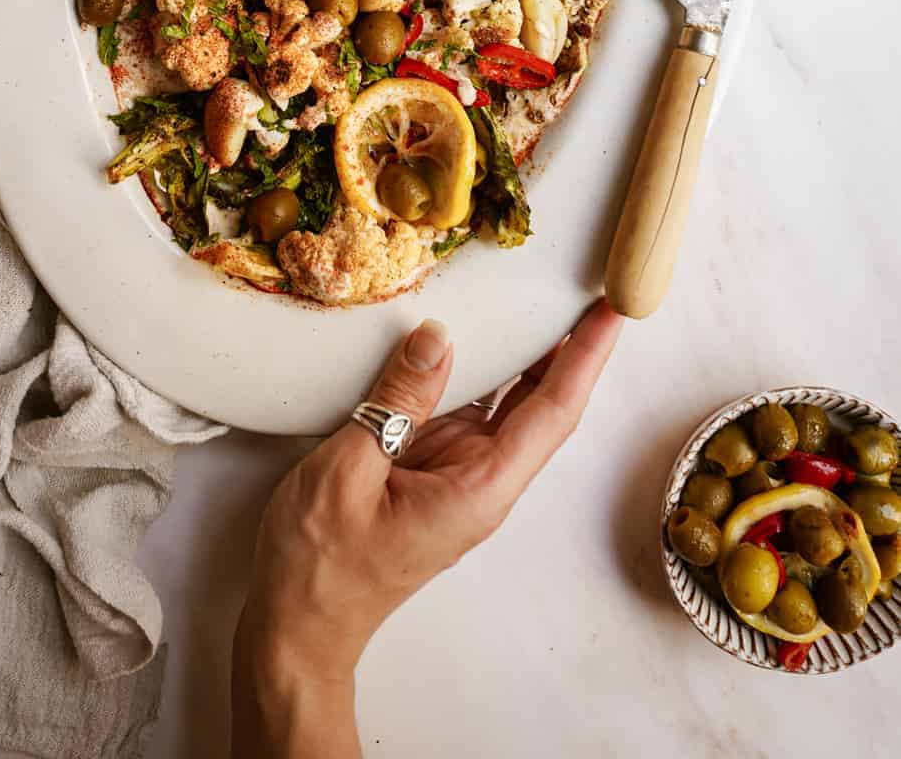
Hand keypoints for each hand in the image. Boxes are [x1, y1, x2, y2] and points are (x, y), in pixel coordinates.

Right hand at [232, 301, 621, 753]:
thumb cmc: (321, 563)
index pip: (552, 411)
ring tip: (539, 295)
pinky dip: (478, 371)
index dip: (585, 357)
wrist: (298, 626)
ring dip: (526, 355)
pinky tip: (473, 336)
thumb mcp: (350, 470)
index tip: (611, 312)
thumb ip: (399, 400)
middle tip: (585, 284)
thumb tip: (438, 335)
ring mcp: (459, 476)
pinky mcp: (431, 471)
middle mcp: (482, 481)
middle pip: (542, 403)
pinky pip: (467, 411)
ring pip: (506, 404)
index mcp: (479, 489)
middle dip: (570, 346)